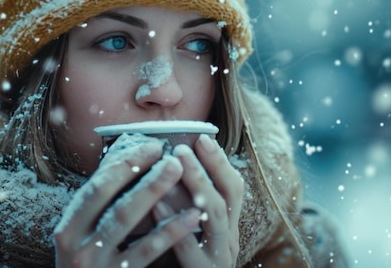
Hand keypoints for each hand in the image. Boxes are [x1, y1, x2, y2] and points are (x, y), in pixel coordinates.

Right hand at [53, 138, 201, 266]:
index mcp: (69, 226)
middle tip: (167, 152)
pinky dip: (169, 230)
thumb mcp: (88, 238)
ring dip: (151, 189)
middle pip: (105, 195)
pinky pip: (145, 250)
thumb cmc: (95, 266)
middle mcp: (75, 242)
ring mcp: (94, 261)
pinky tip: (191, 215)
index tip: (153, 145)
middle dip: (136, 168)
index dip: (123, 162)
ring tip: (178, 169)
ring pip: (122, 218)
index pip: (95, 184)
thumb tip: (131, 161)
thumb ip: (105, 207)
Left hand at [160, 134, 243, 267]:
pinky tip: (156, 203)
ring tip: (175, 163)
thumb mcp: (193, 235)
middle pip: (229, 196)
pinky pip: (190, 248)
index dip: (220, 162)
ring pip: (215, 217)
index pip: (234, 188)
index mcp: (228, 229)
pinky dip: (173, 224)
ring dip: (197, 185)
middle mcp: (229, 241)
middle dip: (210, 167)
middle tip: (187, 145)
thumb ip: (187, 208)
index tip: (202, 136)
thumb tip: (170, 170)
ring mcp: (219, 260)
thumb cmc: (188, 267)